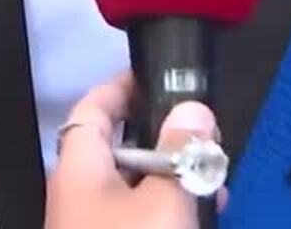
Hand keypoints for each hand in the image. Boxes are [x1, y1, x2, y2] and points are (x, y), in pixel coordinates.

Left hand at [45, 73, 225, 228]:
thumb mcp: (164, 200)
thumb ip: (181, 153)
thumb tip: (192, 108)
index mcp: (78, 166)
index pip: (93, 106)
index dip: (123, 86)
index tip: (158, 76)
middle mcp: (77, 191)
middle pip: (120, 146)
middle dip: (165, 138)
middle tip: (205, 136)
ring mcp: (90, 221)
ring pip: (133, 184)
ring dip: (172, 176)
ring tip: (213, 178)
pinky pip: (136, 214)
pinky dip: (165, 207)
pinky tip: (198, 213)